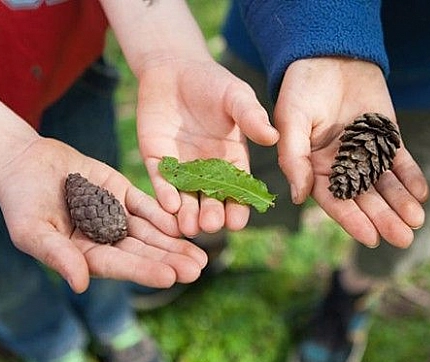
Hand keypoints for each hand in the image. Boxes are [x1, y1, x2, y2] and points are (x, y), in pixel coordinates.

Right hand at [0, 137, 207, 292]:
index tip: (170, 276)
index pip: (118, 265)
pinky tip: (185, 224)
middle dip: (169, 260)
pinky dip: (164, 214)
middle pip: (141, 253)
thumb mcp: (32, 229)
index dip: (144, 270)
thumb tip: (80, 284)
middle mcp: (103, 239)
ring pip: (149, 232)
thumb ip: (58, 255)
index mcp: (83, 254)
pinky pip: (146, 206)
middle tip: (197, 269)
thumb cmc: (20, 200)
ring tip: (201, 256)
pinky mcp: (121, 193)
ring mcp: (114, 216)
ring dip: (174, 243)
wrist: (23, 162)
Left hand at [135, 57, 278, 236]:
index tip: (238, 222)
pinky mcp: (156, 159)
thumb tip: (273, 137)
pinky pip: (161, 182)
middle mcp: (207, 170)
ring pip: (185, 199)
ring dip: (187, 214)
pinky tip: (169, 206)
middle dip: (211, 215)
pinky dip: (165, 195)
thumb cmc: (212, 82)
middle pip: (211, 201)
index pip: (237, 191)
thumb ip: (252, 117)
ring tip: (190, 226)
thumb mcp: (236, 97)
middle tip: (211, 225)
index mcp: (231, 160)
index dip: (238, 208)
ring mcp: (181, 167)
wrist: (173, 67)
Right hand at [274, 57, 427, 247]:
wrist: (330, 54)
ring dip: (401, 203)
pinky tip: (422, 193)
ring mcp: (367, 152)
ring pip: (385, 185)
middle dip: (384, 219)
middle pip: (365, 199)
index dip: (353, 220)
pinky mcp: (387, 137)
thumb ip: (293, 158)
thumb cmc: (302, 87)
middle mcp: (342, 166)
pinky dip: (412, 177)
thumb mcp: (291, 120)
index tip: (371, 238)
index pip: (335, 200)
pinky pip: (401, 161)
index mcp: (315, 167)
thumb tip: (296, 197)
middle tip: (403, 238)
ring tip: (417, 222)